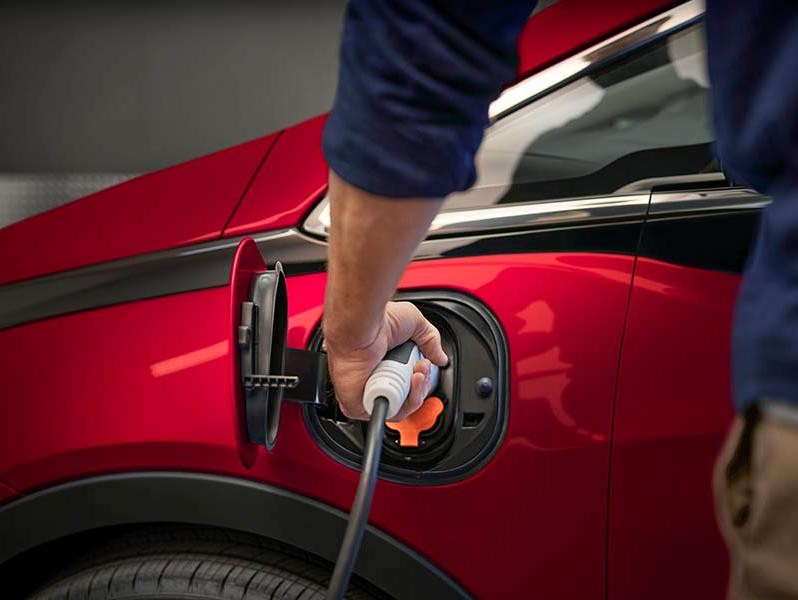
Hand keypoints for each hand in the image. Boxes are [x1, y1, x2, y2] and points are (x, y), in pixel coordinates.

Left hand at [324, 301, 448, 420]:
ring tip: (416, 374)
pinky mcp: (359, 405)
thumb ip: (430, 341)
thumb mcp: (415, 323)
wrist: (362, 326)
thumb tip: (441, 359)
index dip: (421, 379)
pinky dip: (402, 404)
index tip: (426, 363)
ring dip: (416, 393)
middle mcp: (374, 378)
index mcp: (383, 362)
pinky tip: (406, 385)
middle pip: (407, 397)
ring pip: (400, 408)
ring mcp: (367, 393)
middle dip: (422, 385)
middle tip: (422, 367)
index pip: (407, 383)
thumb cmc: (379, 321)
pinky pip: (387, 413)